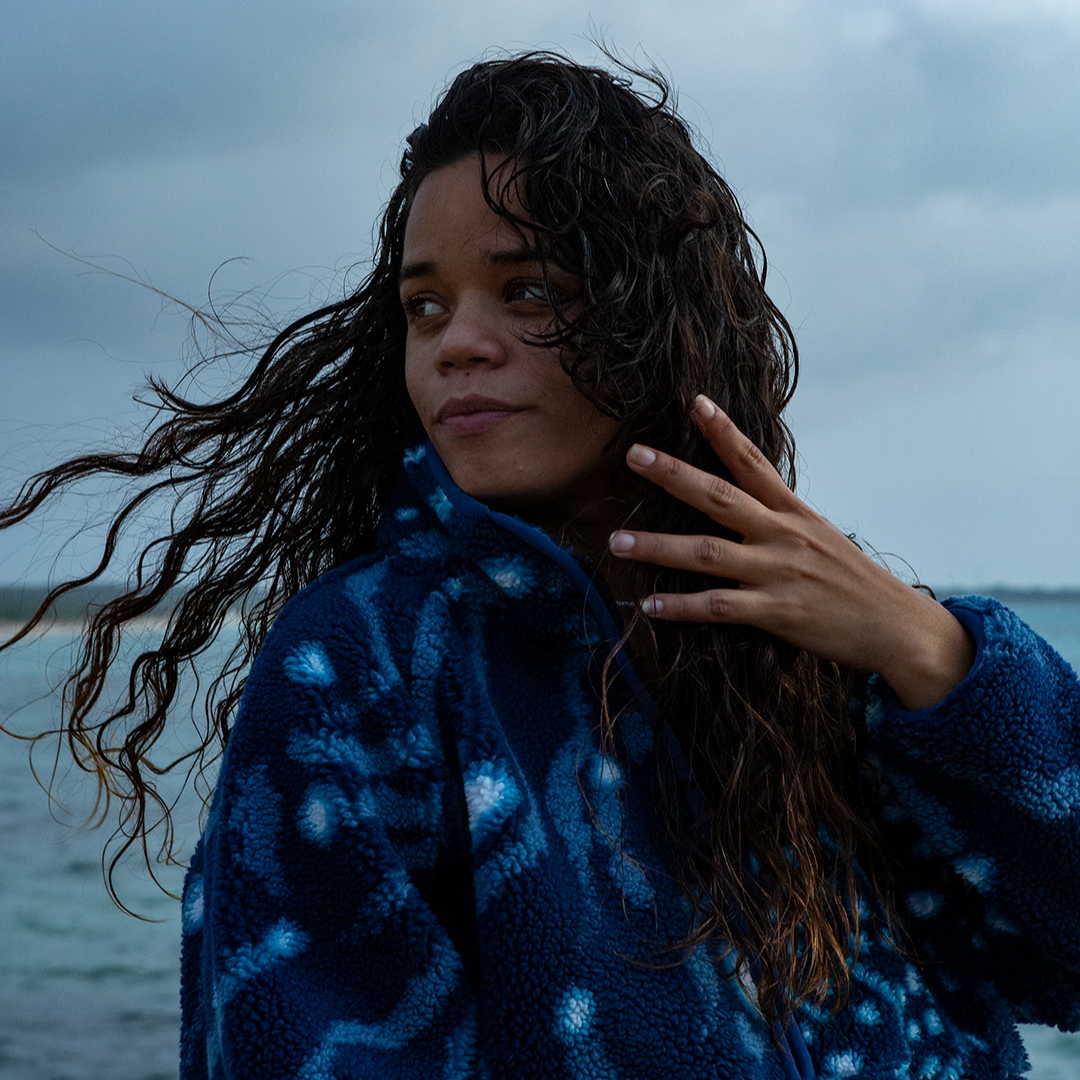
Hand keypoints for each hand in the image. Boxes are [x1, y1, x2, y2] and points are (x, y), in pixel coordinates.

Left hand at [608, 395, 975, 710]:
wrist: (900, 629)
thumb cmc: (855, 584)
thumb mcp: (821, 538)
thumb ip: (781, 519)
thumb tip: (745, 501)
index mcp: (794, 513)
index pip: (754, 462)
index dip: (723, 432)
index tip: (695, 402)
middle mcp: (784, 535)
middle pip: (720, 498)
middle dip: (673, 475)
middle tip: (633, 455)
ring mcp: (780, 573)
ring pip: (708, 553)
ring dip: (658, 547)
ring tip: (616, 542)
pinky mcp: (779, 613)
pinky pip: (719, 608)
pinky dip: (682, 608)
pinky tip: (649, 607)